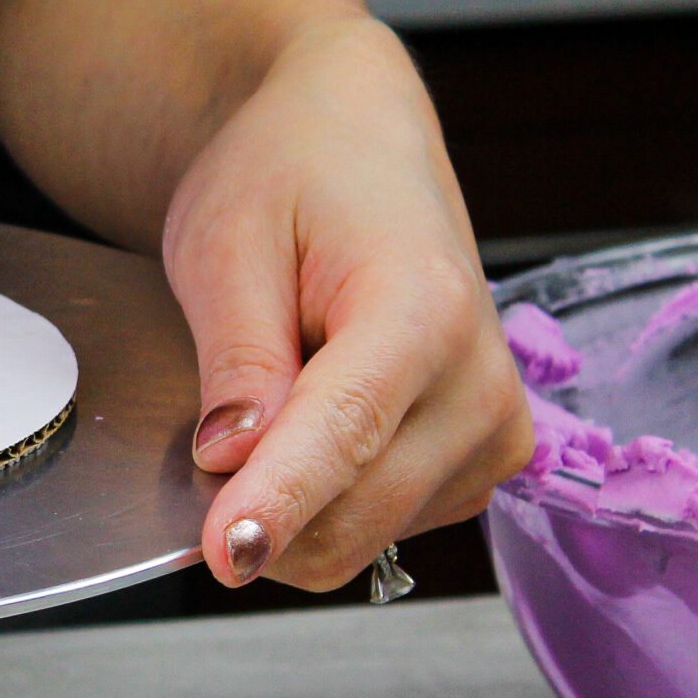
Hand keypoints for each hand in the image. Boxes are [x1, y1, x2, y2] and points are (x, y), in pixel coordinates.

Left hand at [163, 18, 532, 589]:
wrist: (353, 142)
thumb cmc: (288, 173)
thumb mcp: (227, 241)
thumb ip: (236, 356)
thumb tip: (230, 458)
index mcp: (424, 310)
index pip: (346, 435)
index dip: (278, 503)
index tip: (226, 555)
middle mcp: (481, 383)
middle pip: (357, 512)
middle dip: (260, 508)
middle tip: (205, 433)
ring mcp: (493, 432)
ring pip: (364, 536)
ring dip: (290, 508)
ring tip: (270, 399)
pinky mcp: (479, 464)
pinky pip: (379, 528)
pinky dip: (320, 503)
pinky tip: (307, 423)